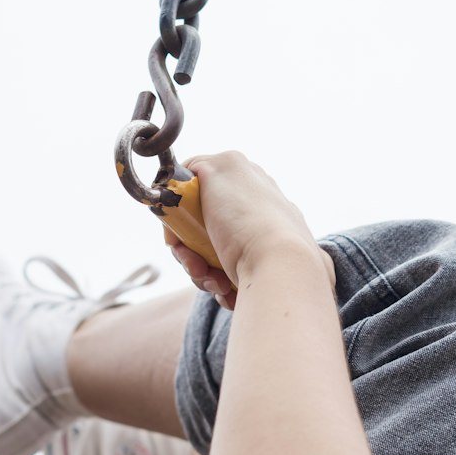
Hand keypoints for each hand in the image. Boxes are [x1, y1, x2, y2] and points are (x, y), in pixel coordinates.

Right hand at [165, 151, 329, 310]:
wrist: (280, 268)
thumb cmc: (246, 221)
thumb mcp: (215, 170)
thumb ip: (199, 164)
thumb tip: (189, 172)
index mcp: (243, 178)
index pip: (195, 193)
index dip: (178, 218)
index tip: (175, 238)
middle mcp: (253, 203)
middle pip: (199, 228)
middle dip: (190, 251)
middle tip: (195, 266)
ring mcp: (260, 236)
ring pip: (210, 255)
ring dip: (203, 273)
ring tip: (216, 284)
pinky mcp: (265, 264)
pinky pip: (230, 275)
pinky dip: (223, 284)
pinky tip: (230, 290)